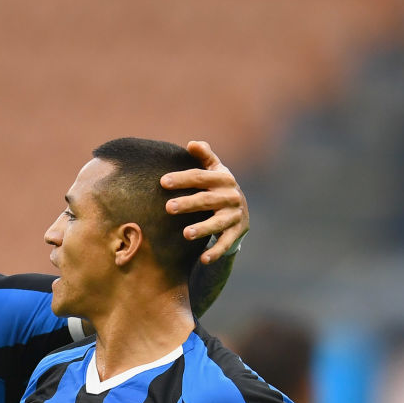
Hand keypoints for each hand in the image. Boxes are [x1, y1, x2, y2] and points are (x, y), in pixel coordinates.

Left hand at [162, 140, 249, 263]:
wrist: (240, 211)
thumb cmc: (218, 188)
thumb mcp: (214, 170)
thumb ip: (204, 156)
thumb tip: (191, 143)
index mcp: (223, 178)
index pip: (200, 177)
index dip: (182, 179)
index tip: (162, 182)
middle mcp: (231, 196)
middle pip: (206, 200)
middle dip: (187, 204)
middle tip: (168, 207)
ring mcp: (234, 216)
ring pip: (217, 223)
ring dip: (202, 228)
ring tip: (186, 234)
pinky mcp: (236, 233)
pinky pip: (225, 244)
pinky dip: (215, 252)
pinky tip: (203, 259)